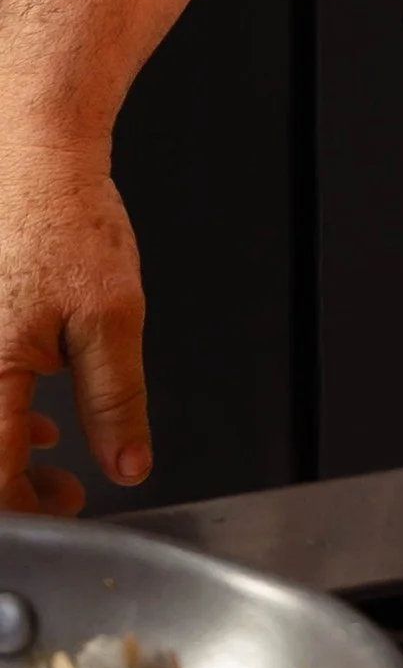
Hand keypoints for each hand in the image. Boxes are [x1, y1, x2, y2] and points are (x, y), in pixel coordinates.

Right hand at [0, 129, 148, 512]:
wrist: (36, 156)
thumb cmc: (66, 221)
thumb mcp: (111, 317)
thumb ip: (115, 400)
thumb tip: (126, 465)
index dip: (27, 509)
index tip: (63, 510)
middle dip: (14, 490)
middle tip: (62, 495)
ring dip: (4, 456)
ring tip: (52, 461)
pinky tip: (33, 419)